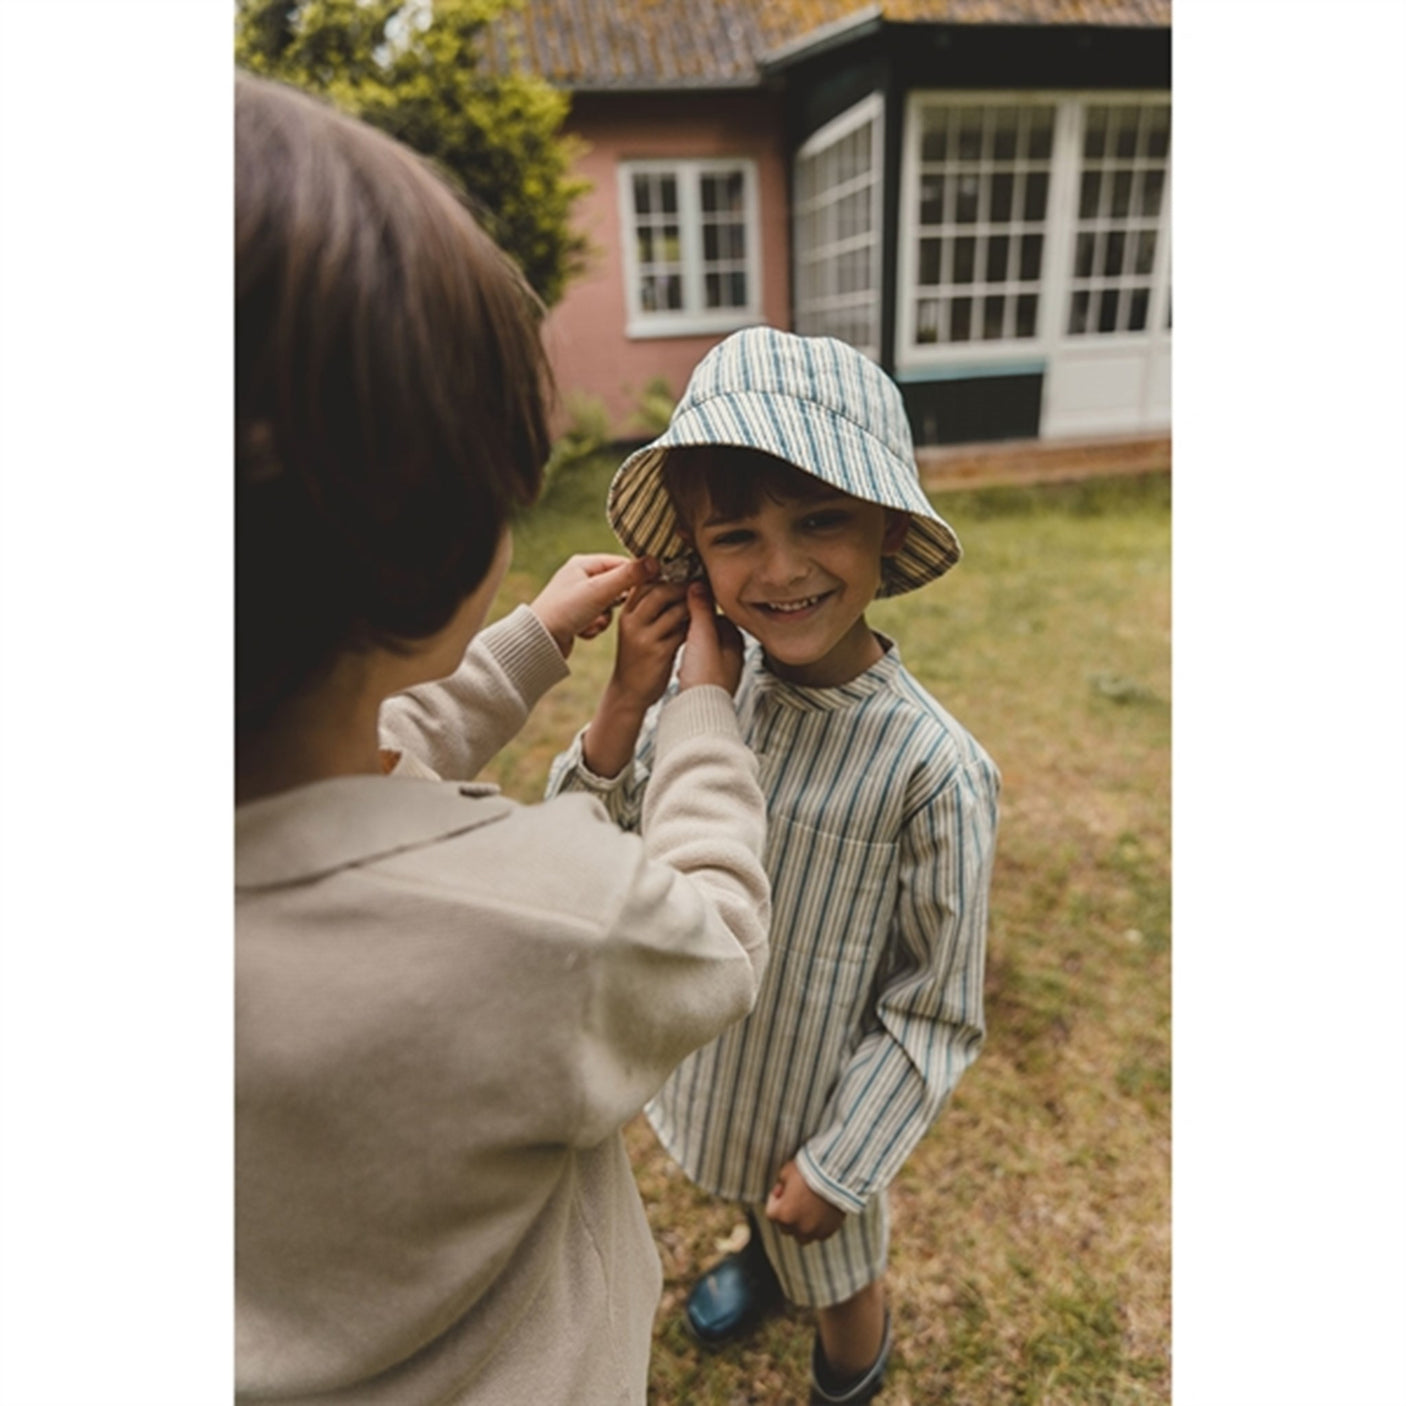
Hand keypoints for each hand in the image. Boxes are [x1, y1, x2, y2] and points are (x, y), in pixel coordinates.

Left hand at [531, 554, 654, 658]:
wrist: (539, 641)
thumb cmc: (565, 611)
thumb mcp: (600, 591)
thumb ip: (629, 576)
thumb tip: (655, 561)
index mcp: (583, 563)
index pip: (622, 563)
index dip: (637, 576)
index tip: (651, 588)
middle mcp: (580, 577)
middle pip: (617, 586)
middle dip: (617, 603)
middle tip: (612, 608)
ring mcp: (578, 598)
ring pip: (609, 606)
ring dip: (604, 617)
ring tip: (590, 622)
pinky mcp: (577, 616)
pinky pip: (599, 619)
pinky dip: (595, 627)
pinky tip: (582, 631)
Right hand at [610, 580, 690, 711]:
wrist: (630, 692)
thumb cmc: (638, 658)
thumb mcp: (636, 629)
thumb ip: (650, 607)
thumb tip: (675, 583)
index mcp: (627, 612)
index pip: (645, 581)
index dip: (667, 574)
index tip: (685, 570)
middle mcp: (632, 622)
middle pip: (660, 591)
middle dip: (684, 587)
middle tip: (701, 585)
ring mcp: (644, 638)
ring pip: (675, 610)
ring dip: (694, 606)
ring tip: (705, 605)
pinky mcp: (658, 653)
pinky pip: (682, 632)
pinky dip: (695, 627)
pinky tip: (703, 628)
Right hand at [676, 583, 743, 693]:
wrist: (699, 711)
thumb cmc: (704, 676)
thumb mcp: (702, 635)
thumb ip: (701, 609)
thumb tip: (699, 585)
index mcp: (736, 641)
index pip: (721, 613)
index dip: (702, 605)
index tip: (688, 600)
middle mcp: (734, 656)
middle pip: (713, 630)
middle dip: (697, 624)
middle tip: (681, 618)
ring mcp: (723, 671)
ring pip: (706, 647)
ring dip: (692, 642)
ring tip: (679, 639)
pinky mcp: (710, 683)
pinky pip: (700, 663)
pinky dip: (690, 659)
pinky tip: (681, 663)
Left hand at [764, 1160, 845, 1245]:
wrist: (836, 1175)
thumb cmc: (809, 1172)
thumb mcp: (786, 1172)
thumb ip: (780, 1185)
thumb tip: (781, 1192)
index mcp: (783, 1215)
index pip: (771, 1214)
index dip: (774, 1200)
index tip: (781, 1191)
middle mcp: (797, 1228)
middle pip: (785, 1228)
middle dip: (786, 1215)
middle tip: (794, 1200)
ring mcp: (814, 1232)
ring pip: (802, 1237)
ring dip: (801, 1227)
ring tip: (806, 1211)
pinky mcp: (829, 1231)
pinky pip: (818, 1234)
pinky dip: (817, 1227)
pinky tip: (820, 1213)